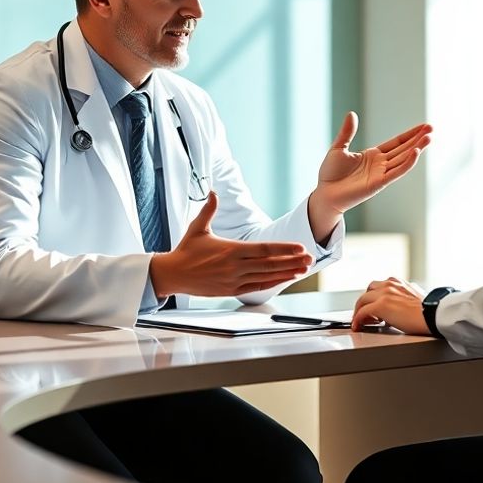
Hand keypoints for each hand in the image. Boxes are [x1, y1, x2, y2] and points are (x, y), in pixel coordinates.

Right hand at [149, 192, 311, 296]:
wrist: (173, 274)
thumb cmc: (186, 251)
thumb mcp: (198, 227)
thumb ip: (209, 209)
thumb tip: (212, 192)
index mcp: (231, 249)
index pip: (264, 249)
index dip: (284, 249)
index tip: (300, 248)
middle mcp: (235, 266)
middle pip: (270, 264)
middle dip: (292, 261)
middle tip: (310, 259)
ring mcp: (234, 280)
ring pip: (267, 277)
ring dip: (286, 273)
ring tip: (303, 269)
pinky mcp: (231, 290)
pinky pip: (257, 287)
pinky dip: (272, 283)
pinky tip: (284, 279)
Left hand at [308, 113, 431, 238]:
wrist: (325, 193)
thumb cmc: (330, 173)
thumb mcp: (338, 148)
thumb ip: (347, 132)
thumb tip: (352, 114)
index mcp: (373, 155)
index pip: (396, 143)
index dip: (410, 135)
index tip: (424, 127)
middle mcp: (381, 164)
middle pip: (404, 149)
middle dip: (418, 139)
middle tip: (432, 129)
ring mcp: (381, 174)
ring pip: (403, 159)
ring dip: (416, 149)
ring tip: (429, 138)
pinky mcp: (379, 183)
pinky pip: (396, 172)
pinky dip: (407, 163)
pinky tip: (416, 153)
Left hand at [351, 277, 429, 333]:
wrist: (433, 316)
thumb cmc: (428, 312)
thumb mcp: (414, 299)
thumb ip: (403, 300)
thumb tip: (397, 311)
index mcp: (398, 283)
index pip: (379, 286)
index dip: (373, 298)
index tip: (372, 307)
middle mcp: (390, 285)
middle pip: (368, 291)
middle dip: (364, 302)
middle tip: (364, 314)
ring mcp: (384, 294)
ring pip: (362, 300)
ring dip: (359, 311)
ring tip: (360, 321)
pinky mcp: (381, 306)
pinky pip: (362, 312)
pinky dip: (358, 320)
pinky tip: (358, 326)